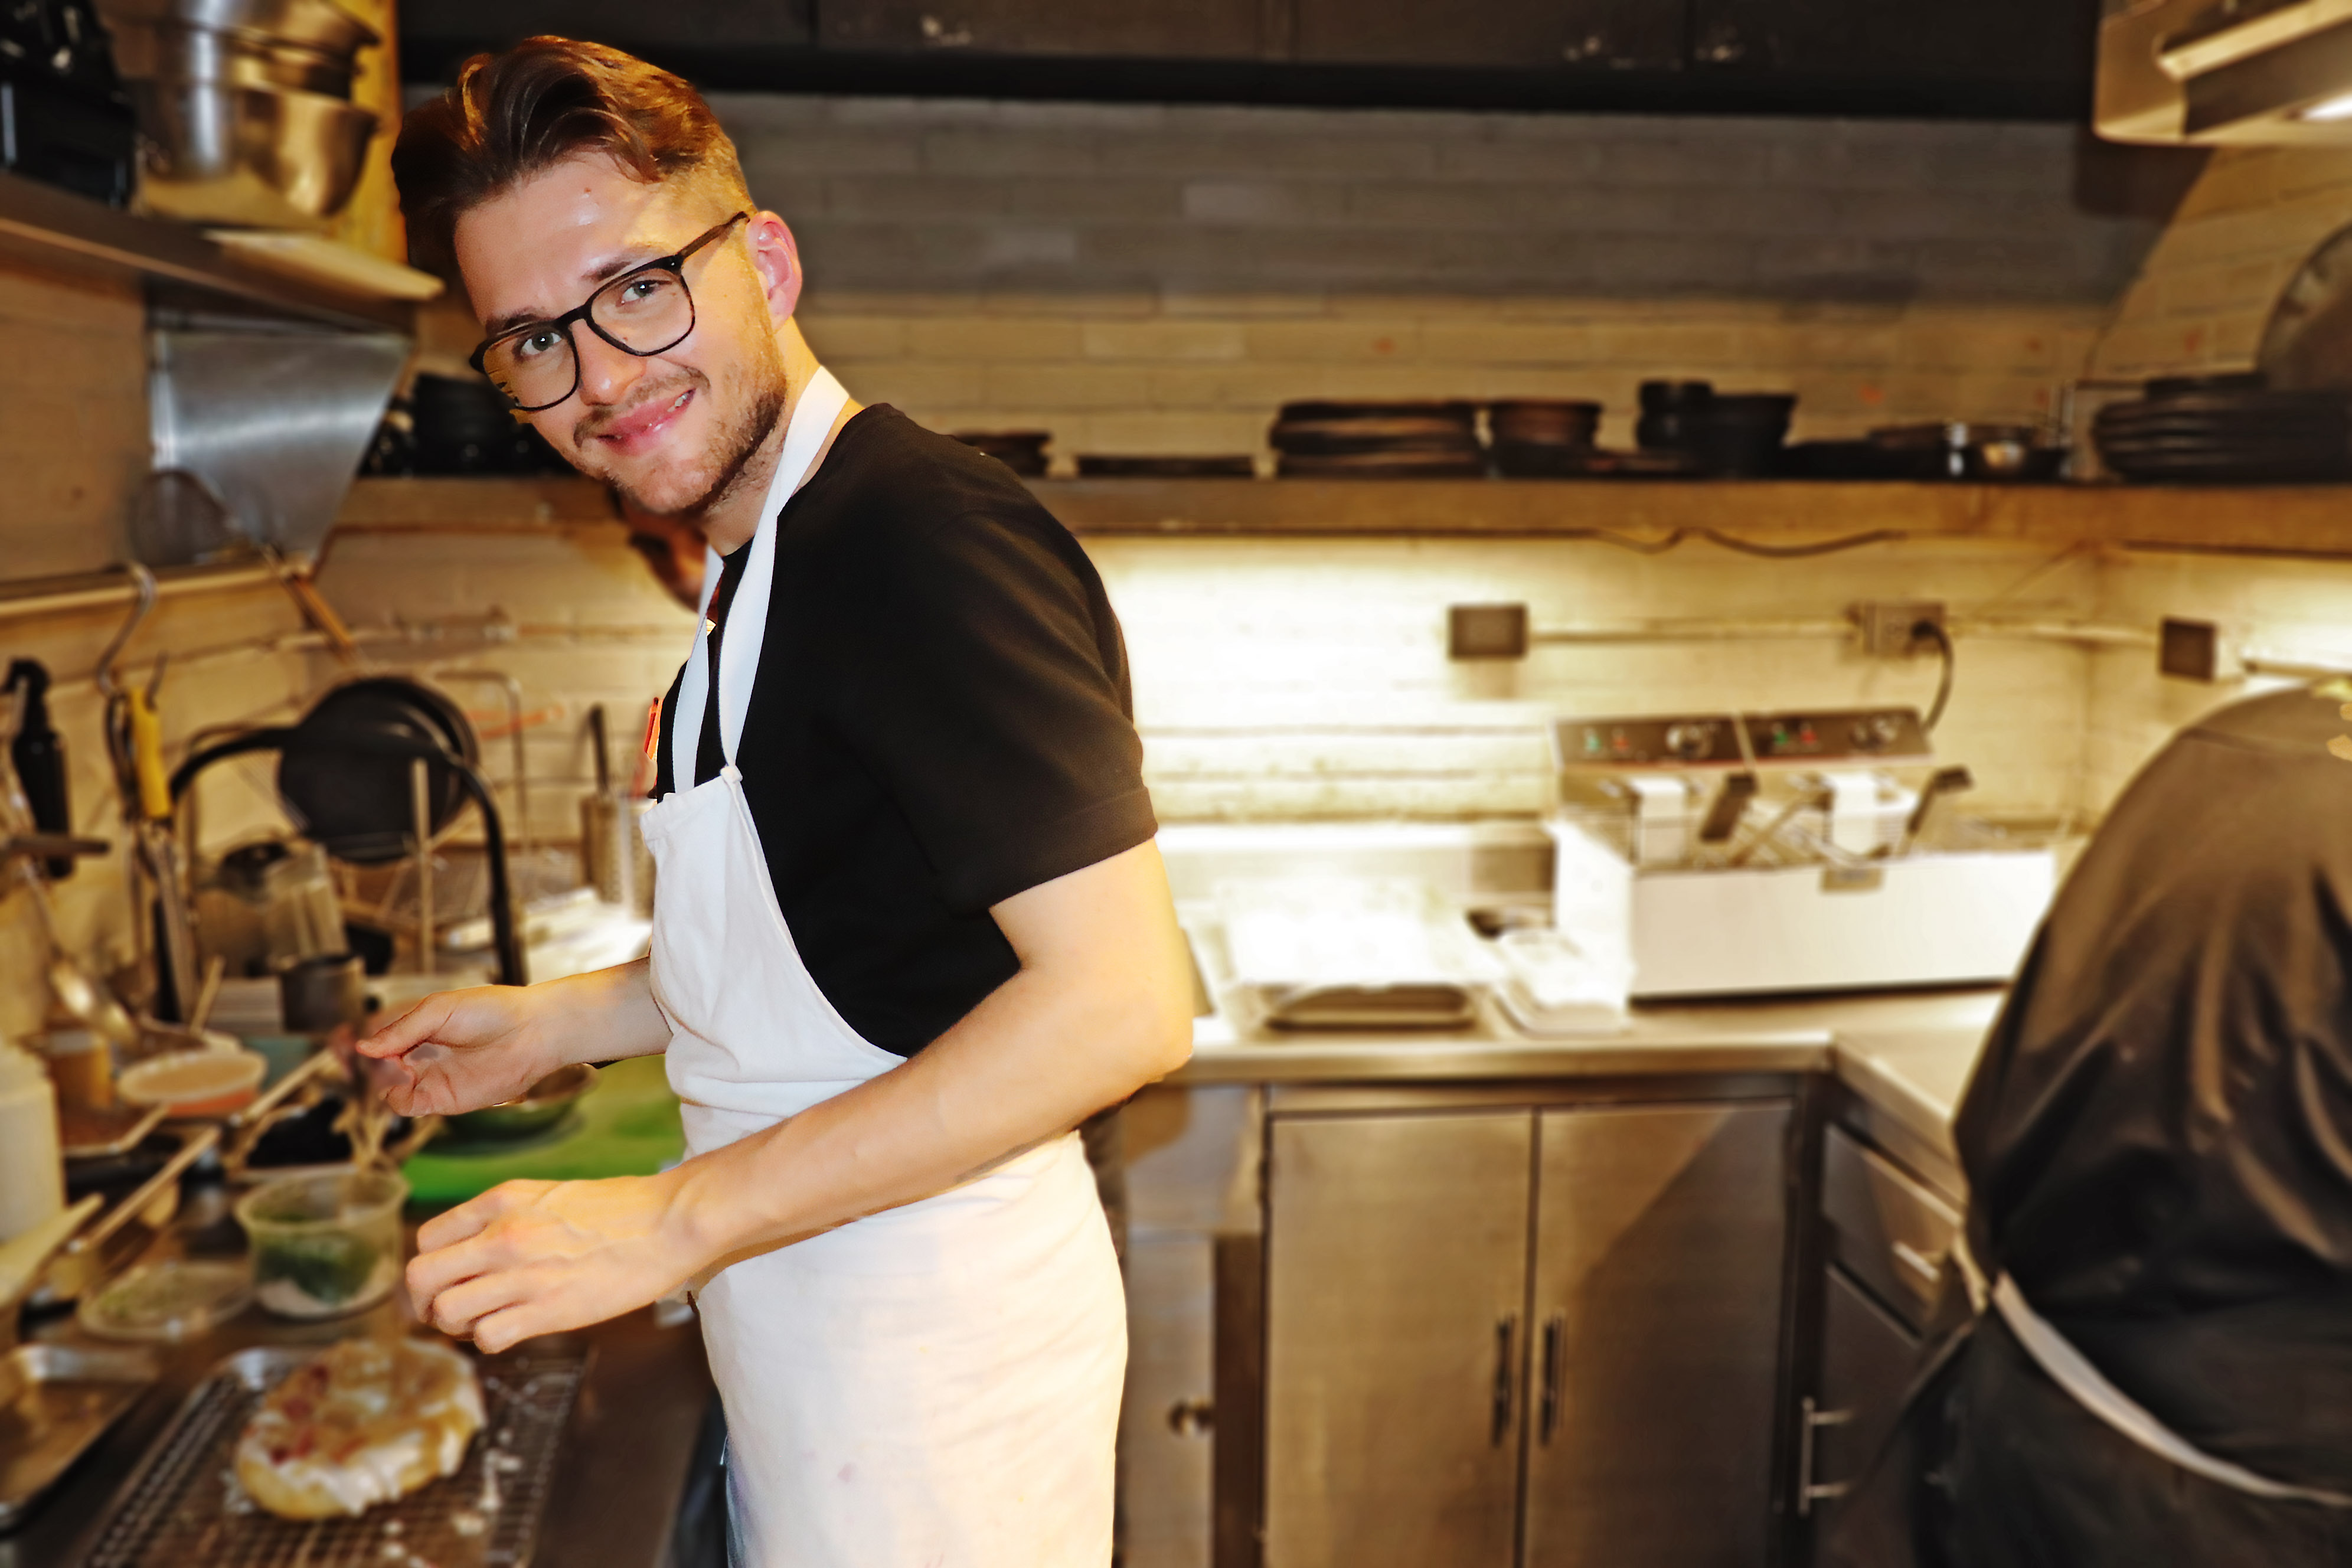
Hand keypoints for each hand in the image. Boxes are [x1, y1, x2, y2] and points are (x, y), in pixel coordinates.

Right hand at [355, 985, 559, 1117]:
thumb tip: (364, 1047)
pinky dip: (396, 1098)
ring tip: (387, 1064)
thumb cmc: (493, 1010)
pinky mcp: (444, 1098)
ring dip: (377, 1079)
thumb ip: (401, 1030)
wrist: (532, 1032)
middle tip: (348, 1056)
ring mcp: (432, 1078)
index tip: (342, 1041)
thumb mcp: (439, 1009)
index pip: (379, 1040)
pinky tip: (400, 1082)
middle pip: (378, 1066)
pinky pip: (408, 1106)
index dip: (359, 1042)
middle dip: (360, 1063)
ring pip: (388, 1086)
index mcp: (421, 1029)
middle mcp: (424, 1055)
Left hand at [407, 1173, 702, 1352]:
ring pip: (446, 1313)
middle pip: (420, 1279)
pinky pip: (487, 1337)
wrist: (668, 1223)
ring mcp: (522, 1274)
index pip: (426, 1239)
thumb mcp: (550, 1194)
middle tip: (446, 1312)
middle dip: (426, 1302)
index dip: (431, 1266)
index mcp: (501, 1200)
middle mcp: (502, 1236)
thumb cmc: (620, 1209)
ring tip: (484, 1321)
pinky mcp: (548, 1309)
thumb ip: (506, 1218)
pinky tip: (514, 1329)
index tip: (448, 1280)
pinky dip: (491, 1339)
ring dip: (457, 1325)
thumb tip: (473, 1251)